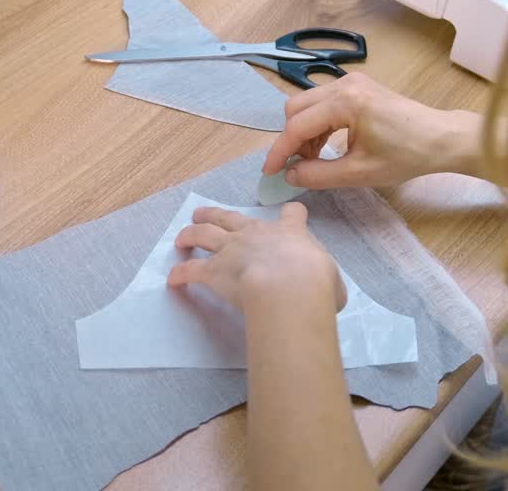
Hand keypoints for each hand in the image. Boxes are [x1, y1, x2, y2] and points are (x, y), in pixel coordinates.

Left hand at [167, 203, 345, 312]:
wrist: (290, 287)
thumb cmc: (317, 284)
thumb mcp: (334, 282)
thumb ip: (327, 282)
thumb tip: (328, 293)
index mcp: (290, 233)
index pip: (292, 215)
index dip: (292, 215)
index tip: (291, 215)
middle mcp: (256, 234)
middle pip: (229, 216)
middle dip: (214, 213)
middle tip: (201, 213)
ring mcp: (231, 249)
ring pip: (204, 233)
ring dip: (190, 233)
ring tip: (182, 237)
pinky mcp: (213, 270)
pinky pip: (190, 271)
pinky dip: (180, 275)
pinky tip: (173, 279)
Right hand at [263, 72, 482, 188]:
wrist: (443, 139)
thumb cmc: (407, 156)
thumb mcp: (360, 172)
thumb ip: (319, 175)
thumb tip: (290, 176)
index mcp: (345, 101)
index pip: (297, 125)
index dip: (280, 151)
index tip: (270, 173)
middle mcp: (344, 84)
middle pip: (296, 108)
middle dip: (291, 139)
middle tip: (297, 167)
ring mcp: (351, 82)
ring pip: (308, 105)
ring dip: (304, 133)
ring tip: (314, 161)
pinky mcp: (358, 87)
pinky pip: (324, 104)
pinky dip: (318, 125)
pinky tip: (327, 147)